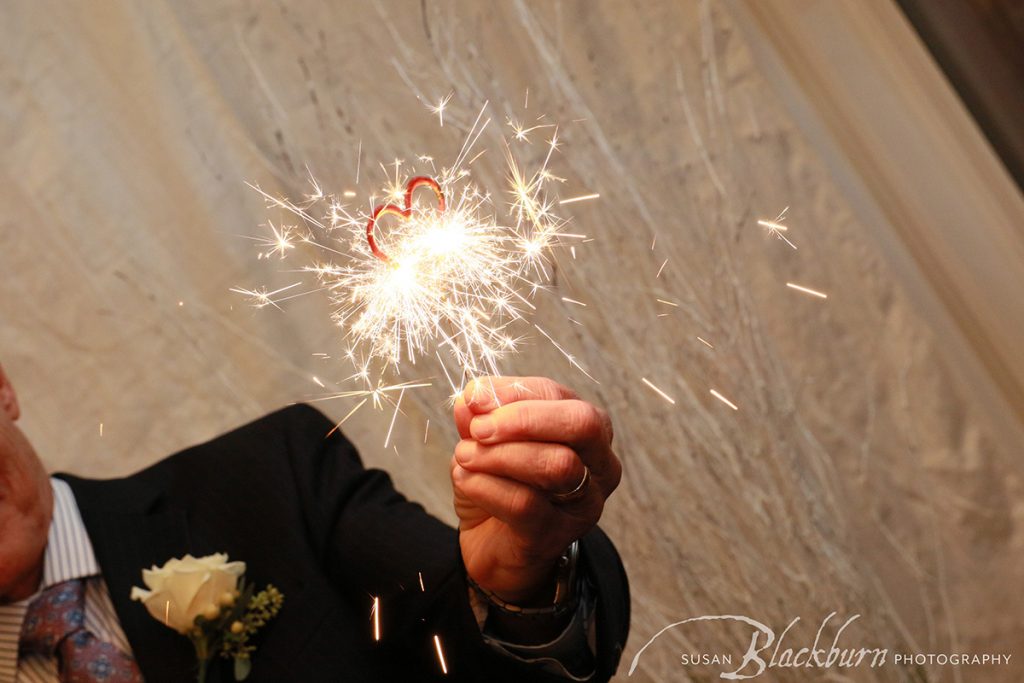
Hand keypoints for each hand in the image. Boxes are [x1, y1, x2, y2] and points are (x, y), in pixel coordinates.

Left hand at [451, 376, 620, 604]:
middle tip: (478, 428)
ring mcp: (584, 503)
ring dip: (500, 455)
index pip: (557, 395)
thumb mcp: (487, 443)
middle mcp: (598, 464)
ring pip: (556, 464)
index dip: (513, 392)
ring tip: (464, 455)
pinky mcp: (557, 534)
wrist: (492, 548)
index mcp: (586, 429)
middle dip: (524, 419)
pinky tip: (465, 480)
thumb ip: (481, 418)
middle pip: (581, 424)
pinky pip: (525, 504)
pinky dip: (486, 486)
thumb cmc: (499, 486)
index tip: (473, 397)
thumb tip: (470, 399)